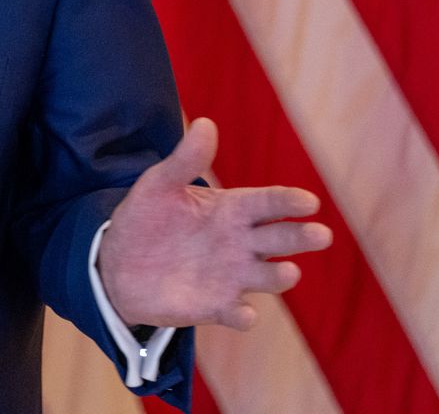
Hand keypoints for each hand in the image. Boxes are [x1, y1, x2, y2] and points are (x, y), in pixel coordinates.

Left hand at [98, 117, 331, 329]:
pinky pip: (237, 313)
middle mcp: (240, 243)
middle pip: (281, 238)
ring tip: (288, 272)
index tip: (309, 201)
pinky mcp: (217, 306)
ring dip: (280, 276)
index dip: (289, 201)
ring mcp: (232, 276)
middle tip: (320, 235)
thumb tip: (205, 123)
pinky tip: (244, 314)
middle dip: (301, 237)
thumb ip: (185, 160)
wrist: (118, 265)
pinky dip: (243, 315)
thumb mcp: (159, 185)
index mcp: (232, 209)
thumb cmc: (145, 219)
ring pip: (268, 276)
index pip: (269, 202)